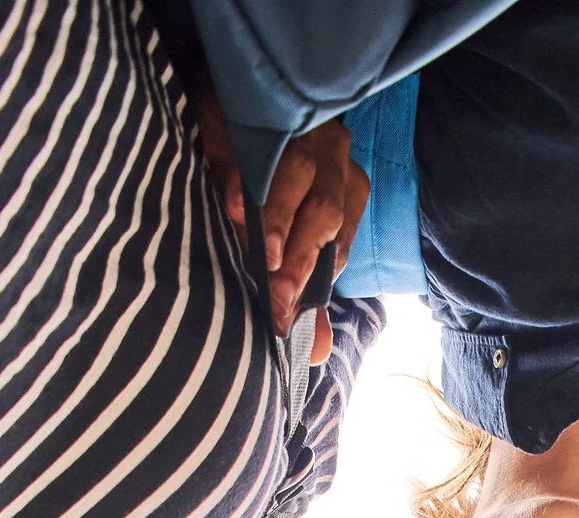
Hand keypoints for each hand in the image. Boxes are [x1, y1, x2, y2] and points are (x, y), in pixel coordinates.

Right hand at [198, 96, 370, 362]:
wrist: (233, 103)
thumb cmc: (268, 185)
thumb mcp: (289, 233)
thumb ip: (303, 290)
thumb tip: (317, 352)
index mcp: (345, 190)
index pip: (335, 241)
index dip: (311, 279)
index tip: (283, 313)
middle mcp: (330, 156)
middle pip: (324, 211)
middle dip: (299, 258)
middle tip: (276, 295)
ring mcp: (296, 128)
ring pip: (298, 173)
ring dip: (278, 217)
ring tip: (264, 253)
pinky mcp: (253, 108)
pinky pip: (253, 141)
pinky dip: (242, 174)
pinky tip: (233, 202)